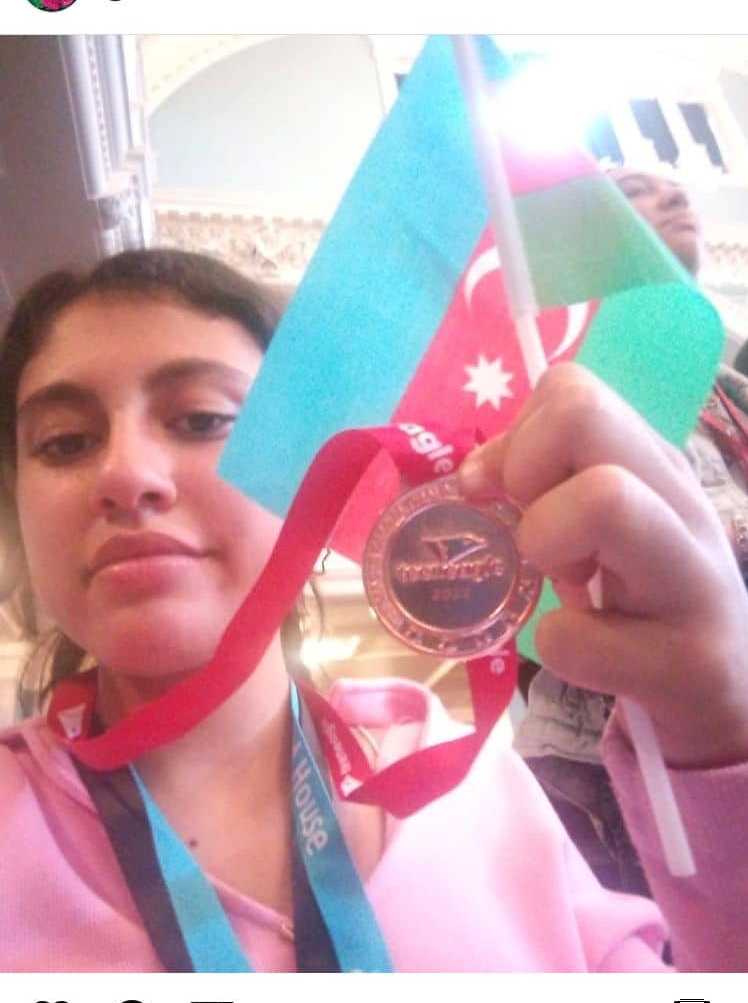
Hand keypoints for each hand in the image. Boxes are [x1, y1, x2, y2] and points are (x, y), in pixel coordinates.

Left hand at [459, 363, 747, 768]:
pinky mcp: (688, 662)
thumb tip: (473, 476)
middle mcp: (682, 502)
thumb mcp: (601, 522)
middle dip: (526, 472)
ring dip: (547, 542)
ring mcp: (694, 579)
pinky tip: (583, 650)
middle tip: (538, 534)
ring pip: (604, 498)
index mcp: (653, 464)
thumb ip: (543, 481)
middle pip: (583, 415)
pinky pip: (575, 637)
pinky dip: (558, 645)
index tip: (511, 494)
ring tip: (564, 582)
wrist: (722, 694)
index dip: (520, 437)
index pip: (570, 388)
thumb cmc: (645, 597)